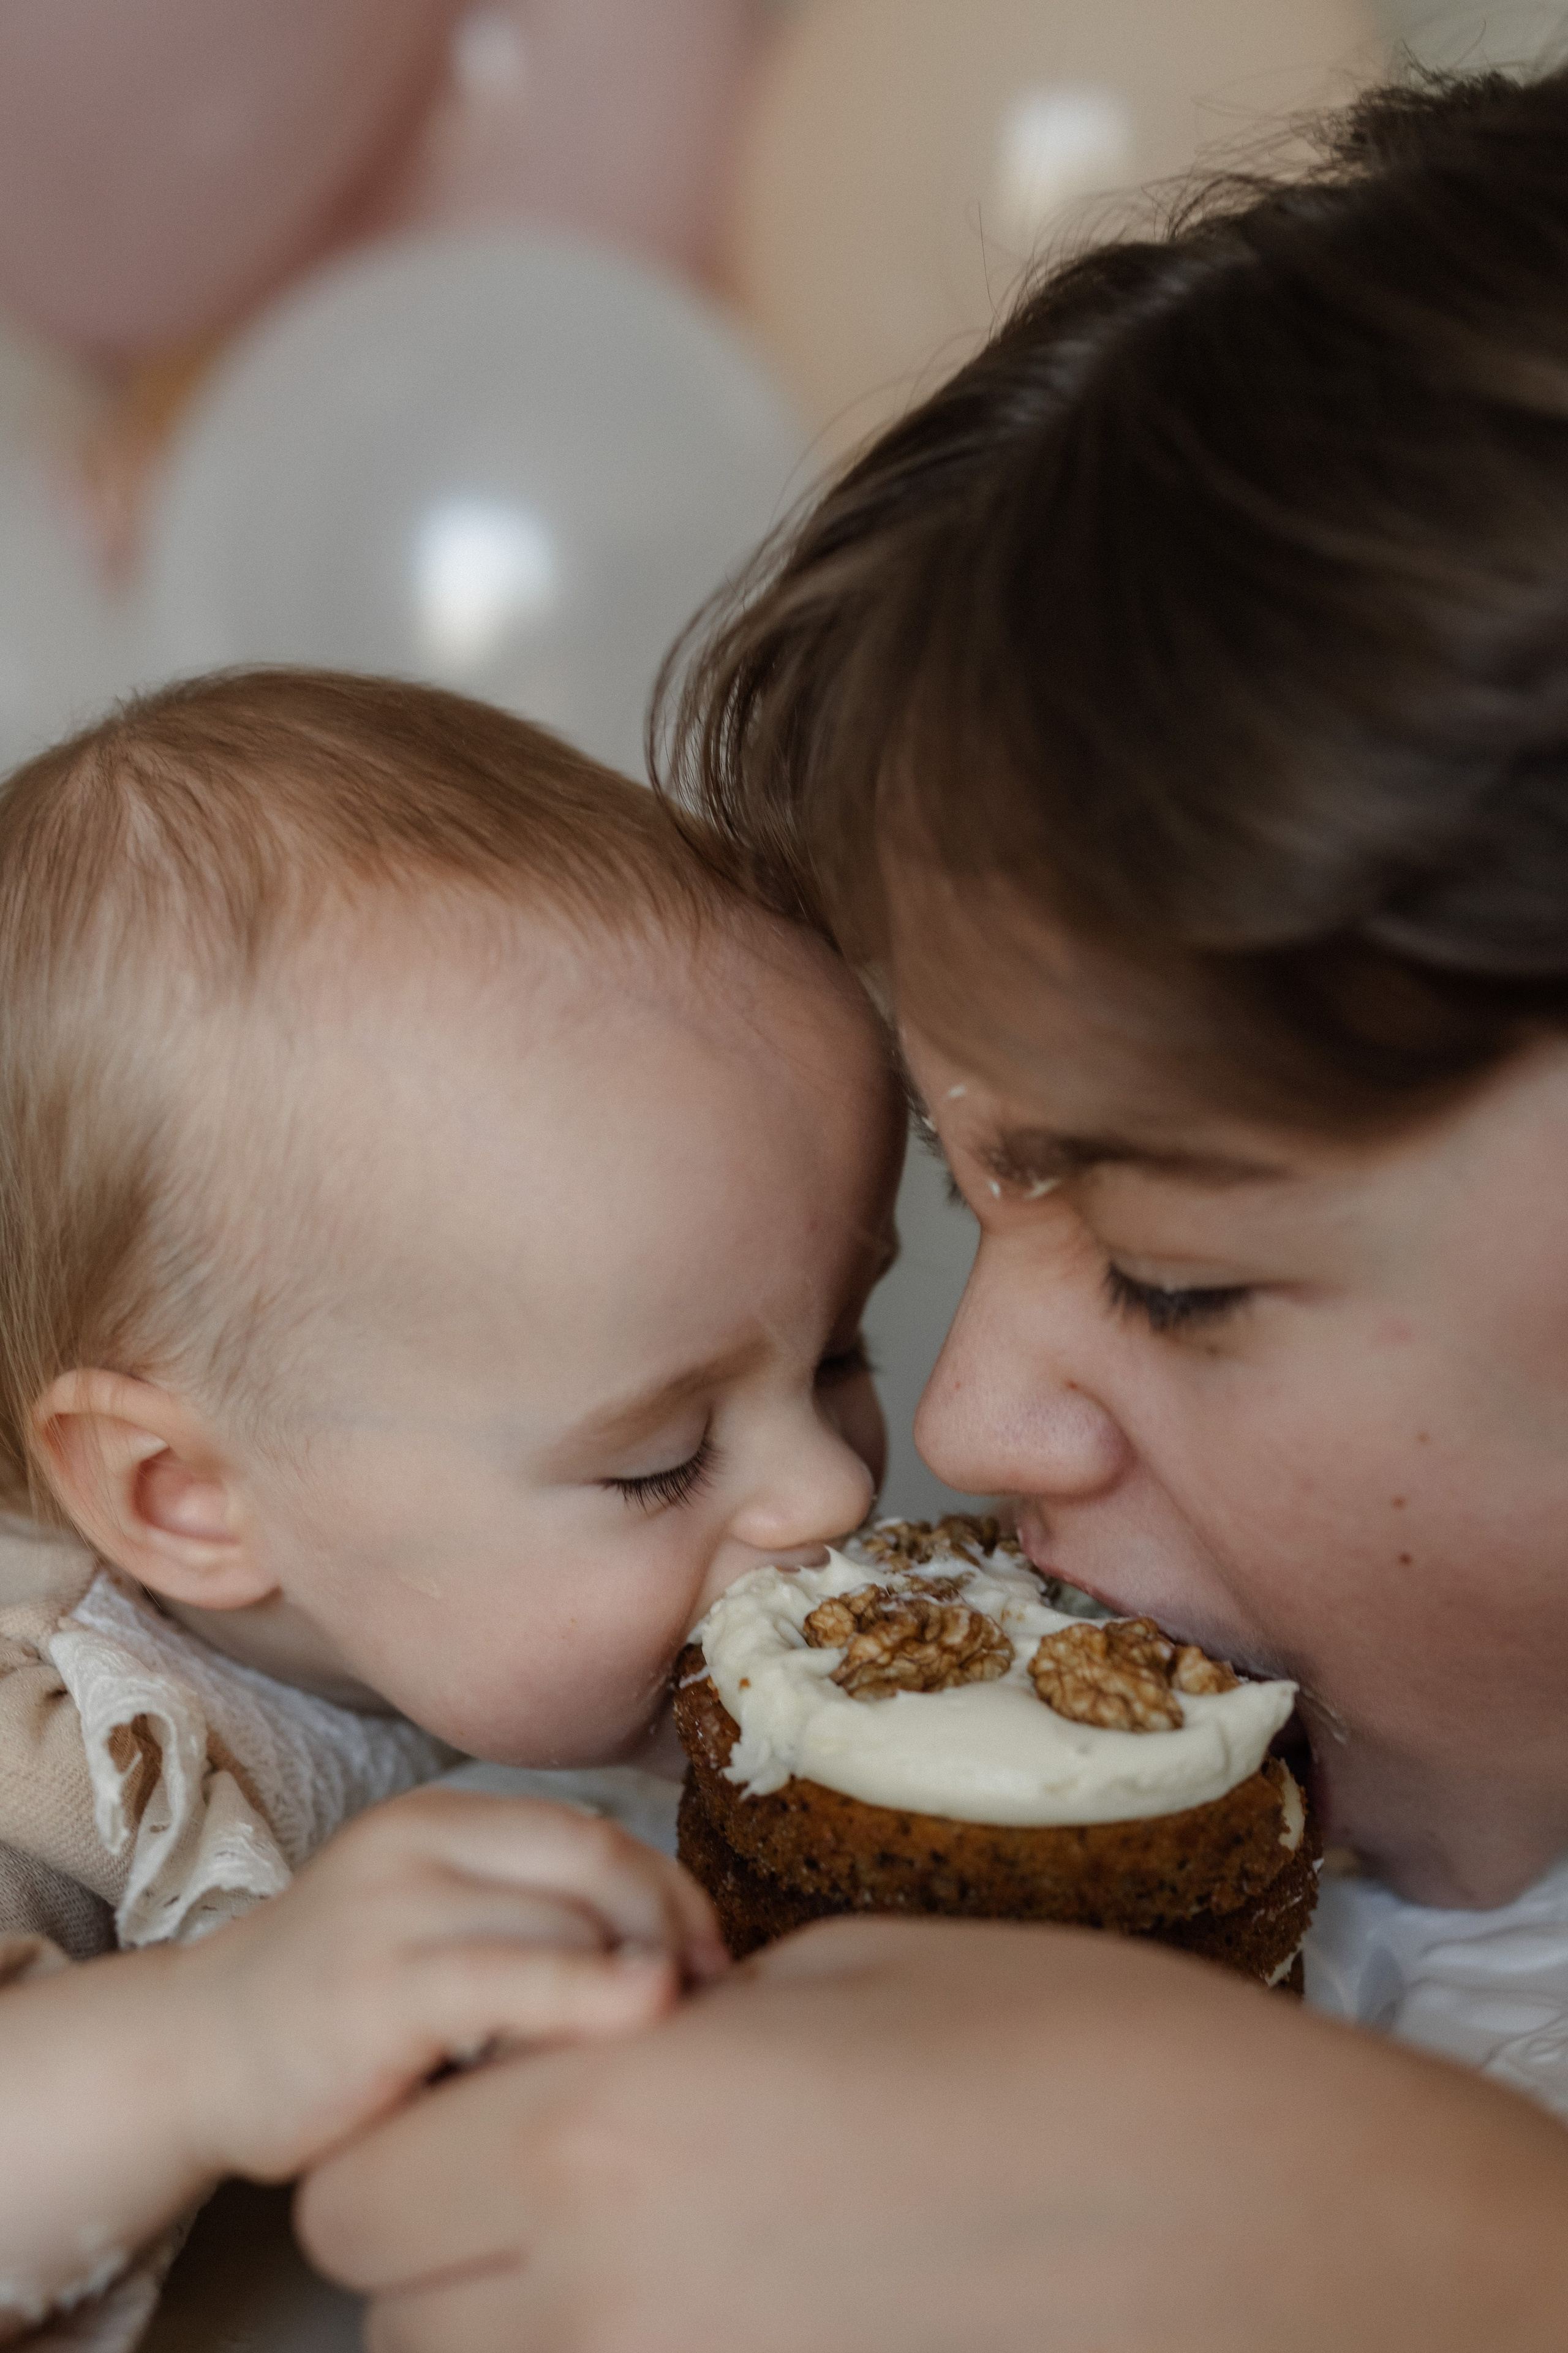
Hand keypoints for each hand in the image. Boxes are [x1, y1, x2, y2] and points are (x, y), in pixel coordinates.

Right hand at [179, 1785, 725, 2183]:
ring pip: (570, 1916)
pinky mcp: (380, 1982)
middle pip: (598, 1860)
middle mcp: (418, 1841)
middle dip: (671, 1928)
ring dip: (638, 1976)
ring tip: (665, 2034)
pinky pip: (519, 1975)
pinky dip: (591, 1998)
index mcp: (441, 1819)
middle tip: (709, 1997)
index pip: (596, 1832)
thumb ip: (528, 1918)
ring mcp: (395, 1906)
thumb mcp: (436, 1928)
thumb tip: (676, 1955)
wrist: (195, 2056)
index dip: (671, 1894)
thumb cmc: (337, 2012)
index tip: (712, 1960)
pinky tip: (626, 2031)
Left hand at [298, 1915, 1567, 2352]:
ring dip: (522, 2316)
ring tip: (649, 2232)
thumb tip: (604, 2058)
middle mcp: (607, 2305)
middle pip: (399, 2313)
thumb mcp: (833, 1973)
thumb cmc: (1051, 2047)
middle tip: (553, 2162)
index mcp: (605, 2139)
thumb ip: (667, 2029)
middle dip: (442, 2239)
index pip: (364, 2193)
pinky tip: (726, 2294)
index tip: (484, 2083)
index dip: (408, 2134)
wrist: (1237, 2215)